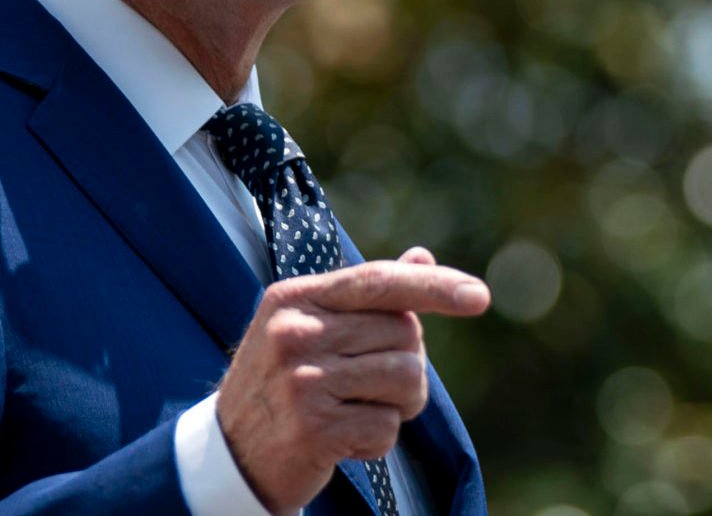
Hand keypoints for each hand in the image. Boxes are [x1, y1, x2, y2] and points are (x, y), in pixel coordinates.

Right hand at [217, 248, 489, 510]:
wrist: (232, 454)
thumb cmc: (281, 385)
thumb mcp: (310, 328)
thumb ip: (366, 296)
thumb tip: (422, 257)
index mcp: (294, 298)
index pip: (378, 281)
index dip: (434, 287)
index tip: (479, 297)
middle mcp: (294, 332)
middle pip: (404, 334)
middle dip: (407, 364)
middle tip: (370, 387)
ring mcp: (302, 380)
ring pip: (406, 380)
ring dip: (398, 405)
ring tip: (358, 412)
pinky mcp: (314, 428)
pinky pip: (388, 427)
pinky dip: (378, 440)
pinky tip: (344, 441)